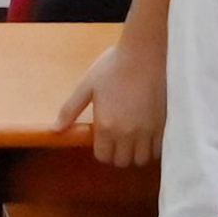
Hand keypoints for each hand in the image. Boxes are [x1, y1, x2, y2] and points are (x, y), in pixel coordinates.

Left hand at [59, 29, 166, 170]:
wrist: (143, 54)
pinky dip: (151, 147)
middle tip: (116, 139)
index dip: (101, 150)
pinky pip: (158, 150)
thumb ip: (70, 110)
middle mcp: (126, 133)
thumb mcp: (86, 86)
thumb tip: (55, 130)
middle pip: (122, 162)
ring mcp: (146, 131)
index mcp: (106, 125)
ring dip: (135, 153)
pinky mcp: (162, 125)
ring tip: (132, 139)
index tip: (102, 138)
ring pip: (141, 159)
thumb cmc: (112, 67)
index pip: (103, 157)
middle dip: (117, 154)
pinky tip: (146, 135)